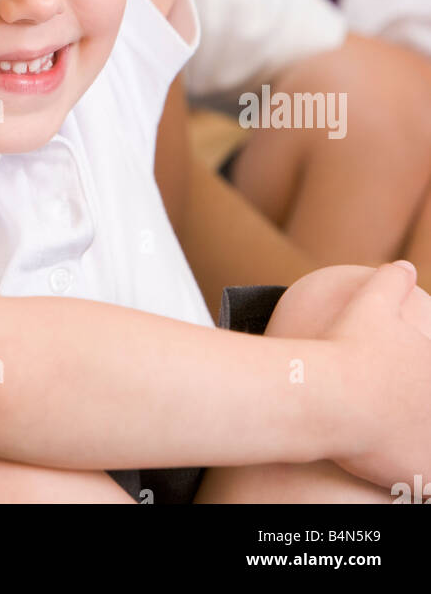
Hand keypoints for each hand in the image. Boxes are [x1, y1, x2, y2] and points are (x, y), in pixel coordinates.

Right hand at [324, 262, 430, 490]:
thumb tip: (404, 265)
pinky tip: (403, 476)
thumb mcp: (372, 299)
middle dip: (426, 412)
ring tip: (405, 441)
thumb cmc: (347, 346)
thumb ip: (392, 280)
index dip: (427, 382)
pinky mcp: (422, 475)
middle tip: (408, 412)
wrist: (329, 395)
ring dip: (424, 443)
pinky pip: (426, 484)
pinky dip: (417, 480)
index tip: (418, 389)